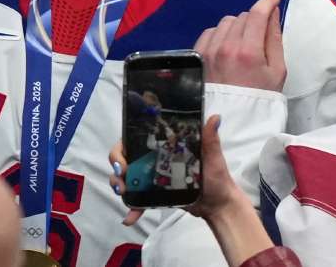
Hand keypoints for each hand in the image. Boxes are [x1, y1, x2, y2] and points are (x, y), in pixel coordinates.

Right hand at [112, 116, 249, 221]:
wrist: (219, 206)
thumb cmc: (217, 178)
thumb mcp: (213, 157)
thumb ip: (210, 139)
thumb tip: (215, 117)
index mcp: (164, 147)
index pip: (136, 140)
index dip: (123, 147)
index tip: (123, 158)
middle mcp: (154, 160)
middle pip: (126, 158)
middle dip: (117, 166)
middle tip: (122, 176)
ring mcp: (152, 178)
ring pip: (127, 177)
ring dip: (118, 183)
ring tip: (122, 193)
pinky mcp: (154, 195)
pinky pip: (138, 200)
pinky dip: (132, 208)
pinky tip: (128, 218)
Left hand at [194, 0, 285, 91]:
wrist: (233, 118)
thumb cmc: (260, 95)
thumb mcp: (277, 70)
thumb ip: (274, 38)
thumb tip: (272, 12)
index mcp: (248, 51)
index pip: (257, 14)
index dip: (267, 2)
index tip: (274, 0)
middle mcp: (226, 46)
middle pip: (242, 16)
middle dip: (255, 20)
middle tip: (260, 34)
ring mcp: (208, 50)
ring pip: (226, 22)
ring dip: (237, 26)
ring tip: (244, 43)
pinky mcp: (198, 54)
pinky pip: (210, 31)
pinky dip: (221, 34)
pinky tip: (227, 46)